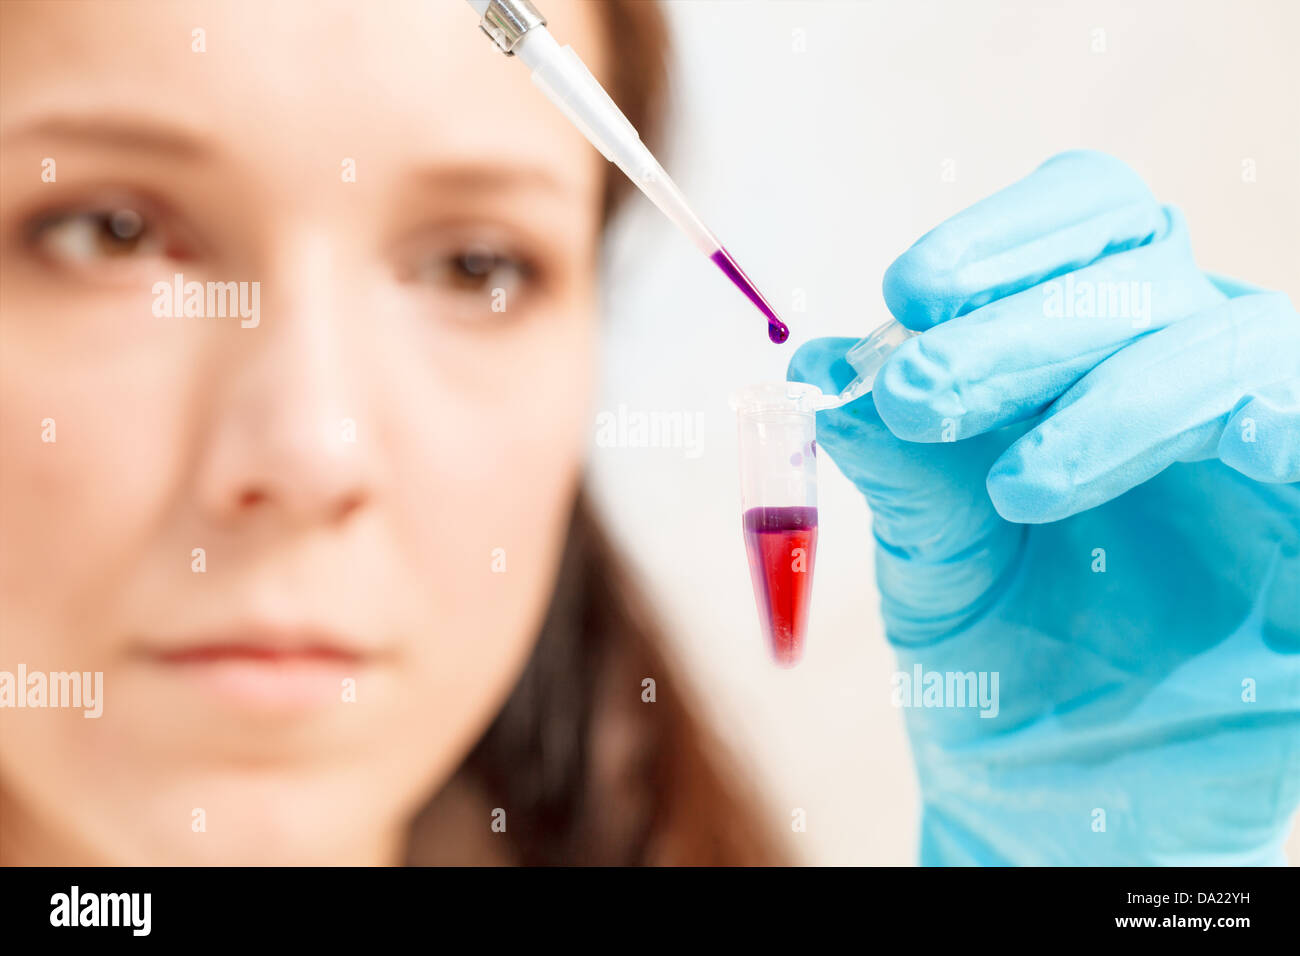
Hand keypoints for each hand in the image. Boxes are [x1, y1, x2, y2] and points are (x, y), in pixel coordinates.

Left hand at [789, 150, 1299, 864]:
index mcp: (1090, 353)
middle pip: (1141, 269)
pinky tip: (1214, 448)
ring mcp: (1263, 448)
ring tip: (1013, 486)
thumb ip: (903, 463)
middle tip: (919, 394)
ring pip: (1234, 341)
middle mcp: (1185, 374)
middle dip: (1022, 323)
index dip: (1002, 241)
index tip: (907, 295)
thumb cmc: (994, 660)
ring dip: (1114, 390)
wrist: (1051, 800)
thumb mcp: (933, 558)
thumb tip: (832, 367)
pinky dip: (1272, 416)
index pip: (1079, 225)